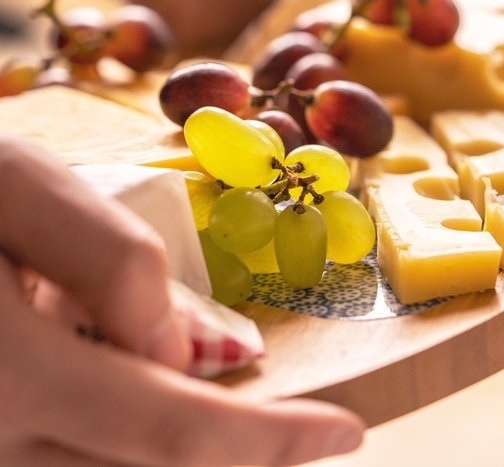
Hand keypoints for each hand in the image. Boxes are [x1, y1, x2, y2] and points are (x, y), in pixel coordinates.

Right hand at [0, 135, 363, 465]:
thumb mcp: (12, 186)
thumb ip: (106, 265)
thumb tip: (185, 351)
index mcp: (8, 377)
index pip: (176, 434)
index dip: (272, 442)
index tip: (348, 429)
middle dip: (244, 456)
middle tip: (306, 428)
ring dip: (189, 453)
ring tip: (245, 415)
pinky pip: (65, 460)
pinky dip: (127, 444)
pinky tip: (152, 383)